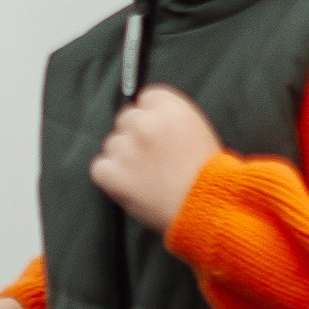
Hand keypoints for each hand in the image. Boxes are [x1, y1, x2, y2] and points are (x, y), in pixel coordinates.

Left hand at [90, 86, 222, 233]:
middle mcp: (145, 123)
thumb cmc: (209, 177)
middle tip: (151, 158)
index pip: (146, 98)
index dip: (151, 116)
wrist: (206, 210)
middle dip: (135, 136)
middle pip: (126, 118)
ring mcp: (125, 148)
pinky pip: (100, 167)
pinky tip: (131, 185)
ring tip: (146, 177)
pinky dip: (110, 177)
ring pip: (112, 144)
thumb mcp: (199, 133)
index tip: (156, 132)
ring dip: (123, 157)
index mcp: (170, 108)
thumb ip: (172, 119)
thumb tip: (151, 117)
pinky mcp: (111, 173)